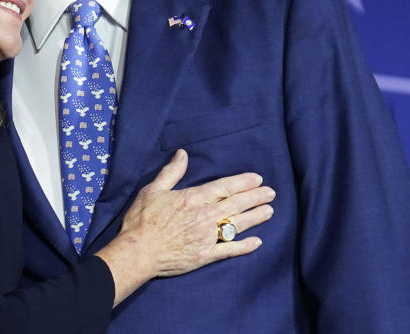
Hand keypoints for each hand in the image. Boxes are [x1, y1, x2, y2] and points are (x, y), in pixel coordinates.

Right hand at [95, 150, 273, 304]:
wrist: (138, 251)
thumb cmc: (142, 219)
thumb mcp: (153, 189)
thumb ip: (171, 172)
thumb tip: (182, 153)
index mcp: (194, 198)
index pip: (224, 187)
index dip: (243, 182)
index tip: (257, 179)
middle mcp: (205, 216)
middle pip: (236, 204)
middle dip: (255, 197)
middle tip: (271, 193)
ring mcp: (207, 237)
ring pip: (237, 224)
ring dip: (255, 217)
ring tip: (269, 211)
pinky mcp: (205, 255)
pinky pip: (230, 250)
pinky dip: (245, 246)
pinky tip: (257, 242)